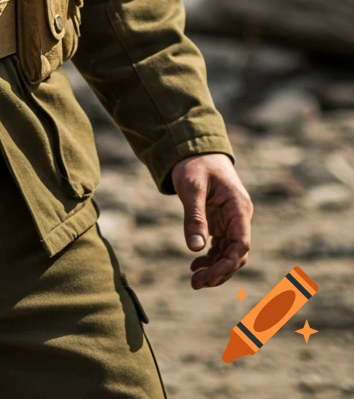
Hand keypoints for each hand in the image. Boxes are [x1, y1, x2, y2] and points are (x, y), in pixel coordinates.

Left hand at [171, 153, 252, 289]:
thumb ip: (194, 217)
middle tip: (196, 284)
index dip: (228, 264)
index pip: (241, 244)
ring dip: (215, 268)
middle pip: (236, 253)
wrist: (194, 147)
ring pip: (229, 252)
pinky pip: (220, 246)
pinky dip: (210, 258)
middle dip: (219, 271)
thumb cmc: (194, 164)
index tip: (210, 277)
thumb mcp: (191, 188)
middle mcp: (239, 216)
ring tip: (195, 281)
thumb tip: (195, 249)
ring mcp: (231, 219)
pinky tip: (196, 265)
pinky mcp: (221, 220)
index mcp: (238, 207)